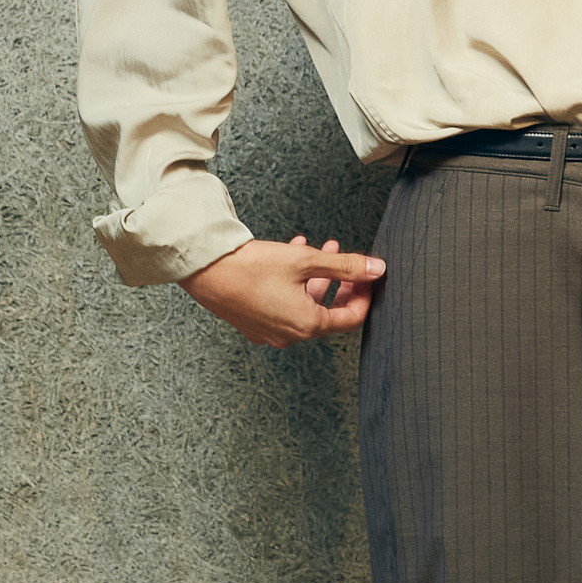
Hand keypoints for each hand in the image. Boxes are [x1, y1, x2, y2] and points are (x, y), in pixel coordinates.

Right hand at [183, 234, 383, 345]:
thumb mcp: (306, 261)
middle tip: (346, 261)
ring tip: (322, 247)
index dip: (364, 295)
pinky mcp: (254, 323)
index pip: (352, 319)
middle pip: (330, 313)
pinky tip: (295, 254)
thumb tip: (378, 269)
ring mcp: (269, 332)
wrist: (203, 270)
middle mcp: (288, 335)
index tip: (366, 275)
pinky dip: (296, 285)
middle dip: (341, 283)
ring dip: (318, 277)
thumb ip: (346, 266)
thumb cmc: (252, 267)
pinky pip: (284, 306)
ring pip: (306, 306)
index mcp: (306, 325)